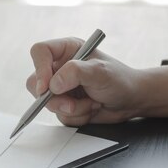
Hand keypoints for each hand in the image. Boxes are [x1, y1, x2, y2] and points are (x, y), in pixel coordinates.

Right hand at [26, 37, 167, 125]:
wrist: (132, 100)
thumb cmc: (120, 79)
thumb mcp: (100, 71)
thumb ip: (75, 73)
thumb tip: (52, 85)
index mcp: (66, 50)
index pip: (40, 52)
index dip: (39, 68)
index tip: (47, 87)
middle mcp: (59, 68)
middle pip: (36, 82)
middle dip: (54, 98)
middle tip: (72, 105)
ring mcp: (60, 88)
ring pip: (47, 103)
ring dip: (71, 108)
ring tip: (91, 103)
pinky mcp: (64, 104)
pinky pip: (59, 115)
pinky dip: (77, 117)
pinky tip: (91, 108)